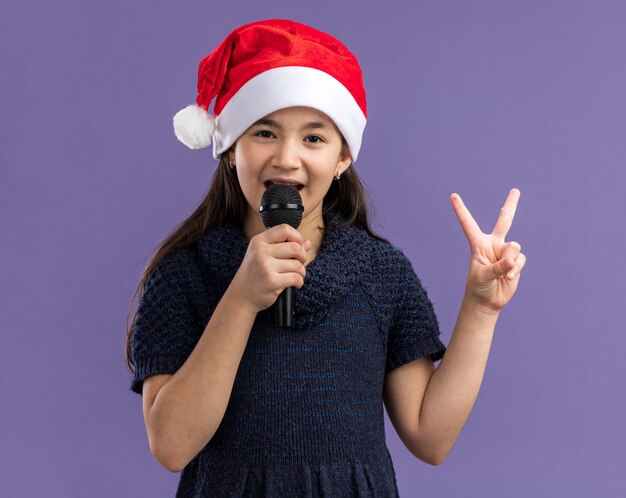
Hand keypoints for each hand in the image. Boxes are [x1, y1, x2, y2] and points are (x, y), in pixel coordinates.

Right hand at [230, 224, 311, 313]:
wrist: (241, 296)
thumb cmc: (254, 275)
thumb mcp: (265, 256)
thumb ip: (286, 247)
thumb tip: (307, 242)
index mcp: (259, 241)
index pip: (285, 229)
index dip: (297, 237)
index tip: (298, 246)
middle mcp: (261, 251)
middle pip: (295, 247)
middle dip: (303, 256)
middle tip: (299, 264)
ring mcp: (265, 266)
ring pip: (297, 264)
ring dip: (301, 272)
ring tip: (295, 276)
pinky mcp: (271, 281)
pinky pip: (295, 277)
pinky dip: (299, 282)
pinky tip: (294, 284)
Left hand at [450, 188, 525, 313]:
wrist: (488, 300)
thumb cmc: (478, 287)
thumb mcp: (483, 277)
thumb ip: (497, 268)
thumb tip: (512, 260)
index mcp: (478, 244)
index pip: (468, 224)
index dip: (460, 209)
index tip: (452, 195)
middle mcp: (493, 244)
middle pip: (504, 220)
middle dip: (511, 205)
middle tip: (516, 190)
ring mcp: (505, 252)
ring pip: (514, 247)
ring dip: (510, 261)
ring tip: (503, 273)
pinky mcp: (515, 261)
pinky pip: (520, 259)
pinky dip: (516, 269)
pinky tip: (510, 278)